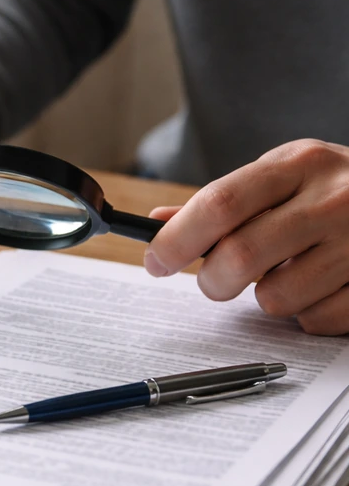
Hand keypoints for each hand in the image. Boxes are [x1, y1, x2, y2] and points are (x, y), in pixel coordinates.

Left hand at [144, 139, 348, 334]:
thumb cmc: (333, 192)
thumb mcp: (283, 179)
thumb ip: (222, 202)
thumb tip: (157, 223)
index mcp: (299, 164)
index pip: (220, 204)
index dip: (176, 239)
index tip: (155, 261)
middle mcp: (335, 198)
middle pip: (240, 256)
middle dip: (213, 280)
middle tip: (216, 281)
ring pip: (275, 298)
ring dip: (266, 298)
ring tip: (289, 274)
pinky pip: (314, 321)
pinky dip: (306, 315)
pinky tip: (323, 286)